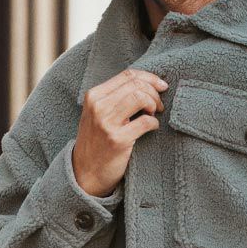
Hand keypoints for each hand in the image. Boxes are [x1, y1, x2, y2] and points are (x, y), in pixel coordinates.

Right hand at [71, 67, 167, 198]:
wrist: (85, 173)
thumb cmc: (97, 141)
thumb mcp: (97, 114)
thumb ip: (114, 97)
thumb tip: (146, 83)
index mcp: (94, 96)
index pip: (127, 75)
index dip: (149, 78)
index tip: (161, 86)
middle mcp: (98, 106)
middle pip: (136, 84)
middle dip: (154, 92)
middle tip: (159, 105)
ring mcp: (106, 123)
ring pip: (140, 98)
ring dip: (154, 104)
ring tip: (154, 114)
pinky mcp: (117, 140)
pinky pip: (145, 122)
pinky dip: (154, 123)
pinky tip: (152, 127)